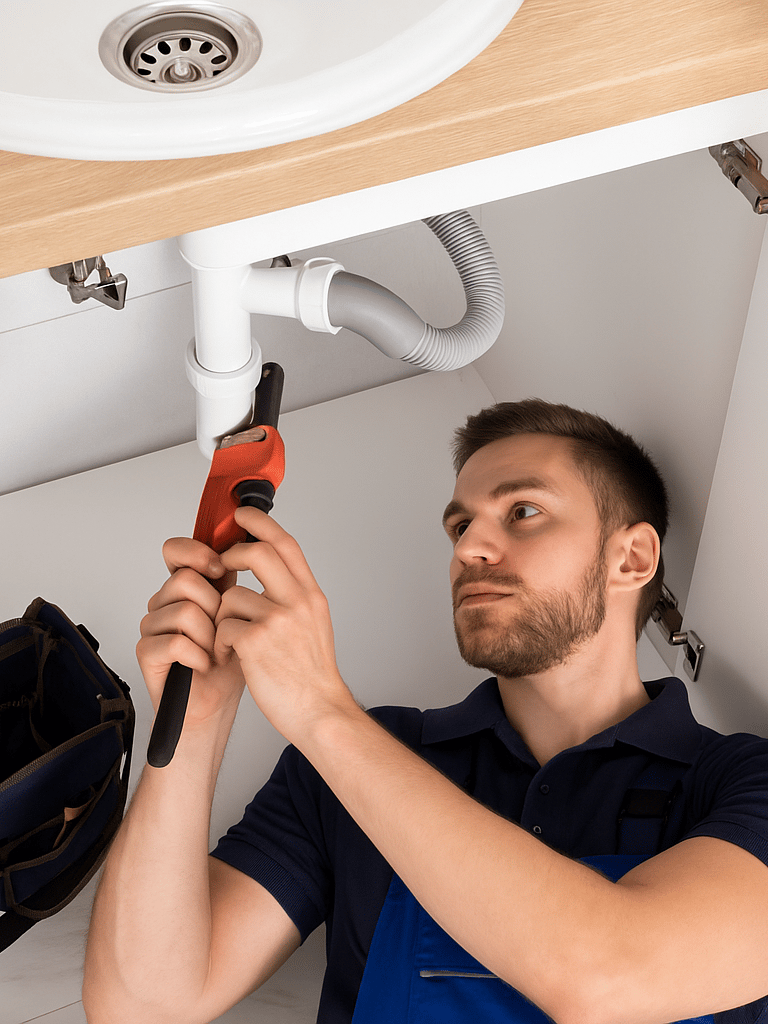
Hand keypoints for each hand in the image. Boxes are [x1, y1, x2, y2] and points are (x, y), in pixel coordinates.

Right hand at [137, 537, 244, 727]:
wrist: (218, 701)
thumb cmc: (230, 658)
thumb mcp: (241, 612)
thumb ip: (234, 580)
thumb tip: (248, 544)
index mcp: (188, 587)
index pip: (175, 550)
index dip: (196, 553)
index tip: (220, 568)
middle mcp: (166, 601)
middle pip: (184, 580)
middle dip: (214, 607)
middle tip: (223, 630)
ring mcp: (153, 626)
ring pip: (184, 611)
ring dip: (209, 636)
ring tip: (215, 651)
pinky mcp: (147, 652)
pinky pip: (175, 642)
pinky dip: (198, 655)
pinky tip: (204, 664)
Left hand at [213, 507, 356, 744]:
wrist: (319, 711)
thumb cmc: (311, 674)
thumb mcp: (314, 624)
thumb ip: (294, 597)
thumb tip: (270, 573)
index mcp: (311, 595)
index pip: (286, 544)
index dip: (261, 523)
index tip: (242, 515)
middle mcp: (297, 602)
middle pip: (258, 552)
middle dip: (231, 555)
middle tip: (221, 567)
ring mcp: (277, 621)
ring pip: (231, 596)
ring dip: (222, 616)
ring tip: (232, 639)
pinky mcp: (255, 642)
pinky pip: (222, 626)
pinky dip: (220, 641)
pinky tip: (231, 656)